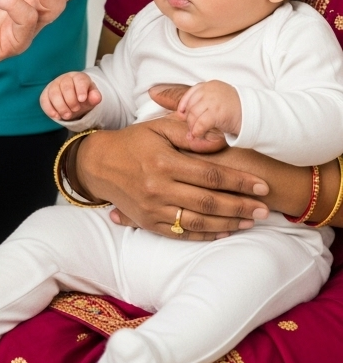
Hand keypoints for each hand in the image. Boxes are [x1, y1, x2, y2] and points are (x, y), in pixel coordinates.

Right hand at [41, 71, 101, 121]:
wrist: (74, 99)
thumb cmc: (83, 97)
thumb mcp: (91, 98)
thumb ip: (95, 97)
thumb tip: (96, 98)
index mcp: (78, 77)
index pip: (79, 80)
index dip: (81, 89)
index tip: (82, 99)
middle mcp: (65, 78)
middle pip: (66, 86)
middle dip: (71, 100)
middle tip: (76, 110)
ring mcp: (54, 85)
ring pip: (54, 93)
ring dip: (60, 106)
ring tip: (67, 115)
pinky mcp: (46, 94)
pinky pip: (44, 100)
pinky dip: (49, 109)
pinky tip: (56, 116)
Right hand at [70, 109, 269, 240]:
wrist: (99, 164)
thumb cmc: (133, 141)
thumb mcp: (157, 127)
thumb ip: (188, 133)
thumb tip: (219, 140)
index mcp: (163, 161)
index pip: (209, 174)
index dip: (238, 181)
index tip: (259, 184)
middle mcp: (158, 188)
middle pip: (208, 202)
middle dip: (239, 206)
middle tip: (264, 207)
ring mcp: (153, 209)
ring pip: (198, 222)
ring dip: (228, 223)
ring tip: (250, 220)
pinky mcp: (148, 223)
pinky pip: (182, 233)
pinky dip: (206, 235)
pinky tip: (225, 231)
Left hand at [177, 80, 241, 141]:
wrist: (253, 114)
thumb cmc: (235, 109)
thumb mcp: (218, 100)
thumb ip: (203, 104)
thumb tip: (180, 115)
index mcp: (210, 85)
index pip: (191, 93)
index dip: (183, 105)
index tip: (181, 115)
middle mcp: (210, 91)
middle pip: (191, 106)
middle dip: (189, 120)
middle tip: (191, 130)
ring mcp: (213, 101)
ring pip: (194, 115)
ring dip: (192, 127)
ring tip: (194, 134)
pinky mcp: (217, 113)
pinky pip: (201, 123)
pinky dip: (197, 131)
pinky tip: (199, 135)